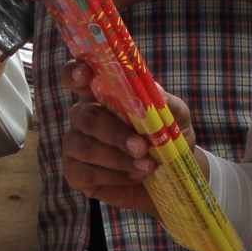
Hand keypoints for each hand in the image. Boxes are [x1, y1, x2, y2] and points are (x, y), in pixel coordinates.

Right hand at [60, 63, 197, 213]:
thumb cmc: (167, 140)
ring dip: (119, 159)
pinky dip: (115, 176)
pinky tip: (135, 177)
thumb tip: (155, 90)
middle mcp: (82, 117)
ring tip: (148, 167)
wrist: (170, 179)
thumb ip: (168, 104)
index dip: (75, 71)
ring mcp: (75, 145)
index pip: (77, 76)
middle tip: (142, 147)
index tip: (86, 74)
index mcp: (101, 95)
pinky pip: (87, 173)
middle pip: (86, 117)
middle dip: (115, 133)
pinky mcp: (75, 174)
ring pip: (87, 148)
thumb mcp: (177, 120)